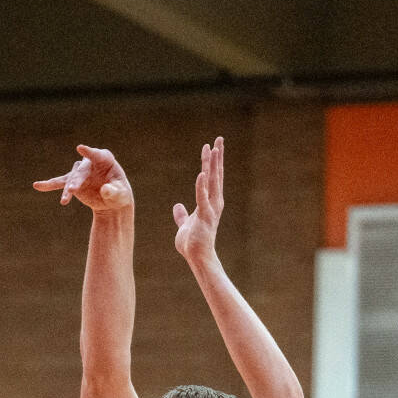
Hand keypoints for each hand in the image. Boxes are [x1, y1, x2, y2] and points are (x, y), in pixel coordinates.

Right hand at [34, 144, 132, 212]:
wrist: (111, 201)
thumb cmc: (119, 193)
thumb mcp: (121, 194)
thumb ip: (115, 192)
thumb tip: (105, 189)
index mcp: (104, 159)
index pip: (96, 154)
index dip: (88, 152)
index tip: (80, 148)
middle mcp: (89, 163)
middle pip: (81, 171)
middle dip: (76, 181)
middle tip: (73, 190)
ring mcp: (79, 173)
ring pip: (70, 179)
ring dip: (67, 189)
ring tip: (64, 201)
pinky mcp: (72, 182)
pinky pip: (59, 183)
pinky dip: (48, 185)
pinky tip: (37, 186)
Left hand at [172, 135, 222, 266]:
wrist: (197, 258)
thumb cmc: (192, 243)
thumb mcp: (184, 225)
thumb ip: (182, 215)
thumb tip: (177, 206)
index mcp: (210, 203)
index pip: (212, 178)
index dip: (212, 162)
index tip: (213, 146)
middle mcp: (214, 203)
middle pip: (216, 175)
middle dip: (217, 156)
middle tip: (219, 139)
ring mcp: (210, 209)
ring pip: (213, 182)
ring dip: (213, 165)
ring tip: (213, 149)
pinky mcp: (204, 217)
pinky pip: (202, 198)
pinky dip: (202, 186)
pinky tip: (202, 173)